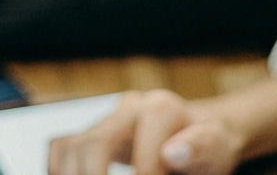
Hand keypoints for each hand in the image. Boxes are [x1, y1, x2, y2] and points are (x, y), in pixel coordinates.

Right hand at [48, 90, 244, 174]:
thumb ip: (201, 147)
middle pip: (93, 144)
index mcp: (162, 109)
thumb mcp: (216, 147)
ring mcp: (107, 117)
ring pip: (71, 145)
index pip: (145, 157)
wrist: (197, 134)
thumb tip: (174, 153)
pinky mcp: (94, 131)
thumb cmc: (207, 146)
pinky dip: (60, 170)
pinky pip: (62, 147)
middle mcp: (129, 107)